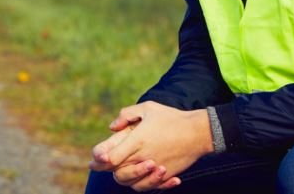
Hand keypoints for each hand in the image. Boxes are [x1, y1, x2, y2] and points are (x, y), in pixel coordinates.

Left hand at [88, 102, 212, 190]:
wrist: (198, 131)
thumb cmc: (171, 117)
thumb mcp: (148, 108)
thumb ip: (127, 115)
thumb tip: (112, 127)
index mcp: (137, 141)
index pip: (111, 158)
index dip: (100, 160)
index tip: (95, 160)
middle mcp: (144, 157)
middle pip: (119, 174)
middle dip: (109, 170)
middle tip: (102, 164)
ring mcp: (155, 168)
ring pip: (133, 183)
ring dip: (127, 178)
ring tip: (127, 168)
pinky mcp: (166, 174)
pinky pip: (152, 186)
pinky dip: (147, 184)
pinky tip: (148, 175)